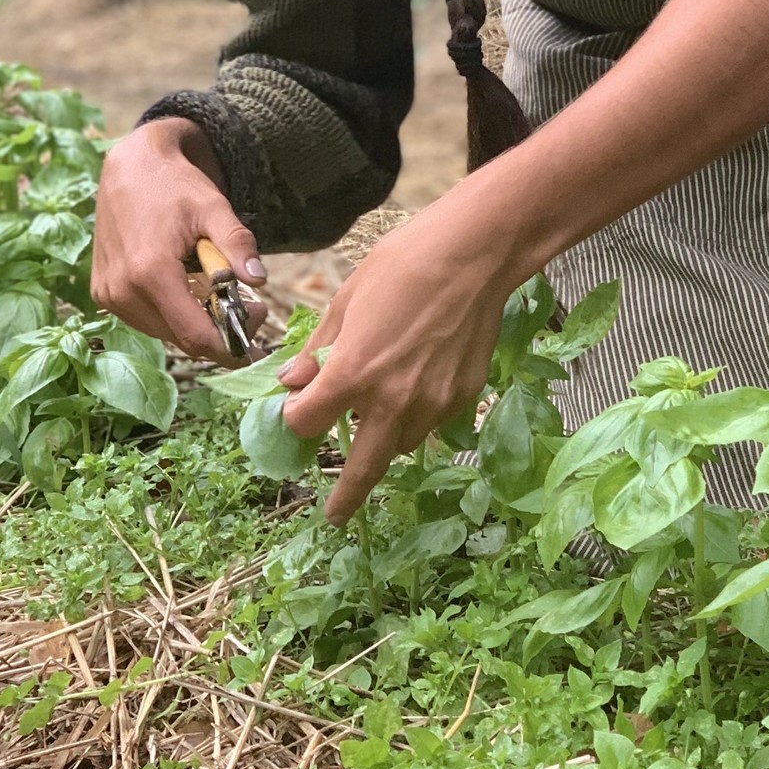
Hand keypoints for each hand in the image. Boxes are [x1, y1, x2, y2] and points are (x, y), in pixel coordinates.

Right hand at [92, 117, 266, 362]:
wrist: (132, 166)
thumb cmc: (175, 185)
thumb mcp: (214, 208)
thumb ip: (237, 244)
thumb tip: (260, 279)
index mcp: (150, 272)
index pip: (195, 335)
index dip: (232, 340)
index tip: (257, 318)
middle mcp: (122, 290)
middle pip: (182, 339)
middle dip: (219, 330)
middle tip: (245, 303)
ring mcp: (108, 294)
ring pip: (165, 333)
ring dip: (195, 322)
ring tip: (214, 289)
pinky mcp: (102, 293)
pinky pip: (146, 321)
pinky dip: (172, 313)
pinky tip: (185, 286)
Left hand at [279, 0, 768, 521]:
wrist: (477, 252)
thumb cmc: (403, 264)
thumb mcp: (346, 301)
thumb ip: (318, 351)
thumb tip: (291, 383)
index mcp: (351, 376)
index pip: (306, 423)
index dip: (295, 419)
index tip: (296, 412)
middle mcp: (391, 401)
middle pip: (361, 468)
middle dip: (345, 496)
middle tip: (335, 515)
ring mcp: (433, 404)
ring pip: (401, 446)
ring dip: (384, 444)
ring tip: (378, 423)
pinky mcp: (465, 397)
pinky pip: (434, 422)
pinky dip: (420, 417)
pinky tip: (419, 387)